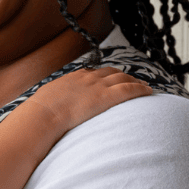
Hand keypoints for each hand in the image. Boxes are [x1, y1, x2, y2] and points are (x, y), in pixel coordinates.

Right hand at [28, 66, 150, 132]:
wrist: (42, 116)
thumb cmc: (39, 115)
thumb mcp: (43, 104)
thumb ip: (49, 106)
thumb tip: (43, 114)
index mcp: (72, 79)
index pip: (92, 73)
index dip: (103, 76)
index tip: (108, 80)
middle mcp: (87, 78)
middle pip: (111, 72)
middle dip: (122, 75)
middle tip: (131, 80)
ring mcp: (98, 86)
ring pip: (123, 78)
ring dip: (135, 81)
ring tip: (143, 86)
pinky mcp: (107, 97)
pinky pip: (129, 89)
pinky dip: (141, 89)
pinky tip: (149, 91)